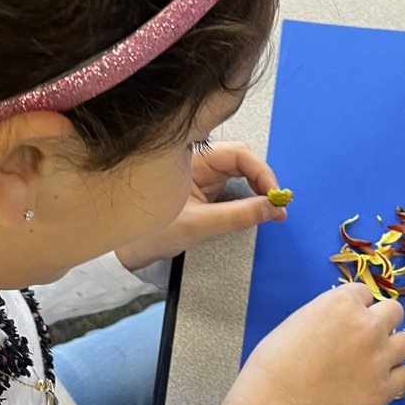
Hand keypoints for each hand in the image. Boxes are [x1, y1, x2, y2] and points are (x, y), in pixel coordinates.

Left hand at [116, 142, 284, 269]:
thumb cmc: (149, 233)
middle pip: (243, 161)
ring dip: (258, 189)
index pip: (238, 154)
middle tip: (277, 204)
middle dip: (263, 181)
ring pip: (241, 173)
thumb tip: (271, 208)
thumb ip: (238, 216)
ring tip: (271, 208)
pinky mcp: (205, 189)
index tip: (275, 195)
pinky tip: (257, 207)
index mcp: (191, 160)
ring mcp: (201, 175)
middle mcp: (198, 163)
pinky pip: (234, 185)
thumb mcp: (199, 225)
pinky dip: (248, 196)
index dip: (262, 172)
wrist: (128, 250)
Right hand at [220, 283, 404, 404]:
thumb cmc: (274, 365)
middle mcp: (367, 325)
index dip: (356, 307)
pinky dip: (393, 377)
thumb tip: (341, 323)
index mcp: (342, 303)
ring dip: (391, 348)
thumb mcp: (299, 321)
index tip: (347, 321)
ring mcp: (380, 357)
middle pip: (394, 312)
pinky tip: (375, 381)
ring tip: (372, 361)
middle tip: (364, 339)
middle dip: (381, 322)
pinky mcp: (385, 388)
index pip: (365, 293)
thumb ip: (328, 315)